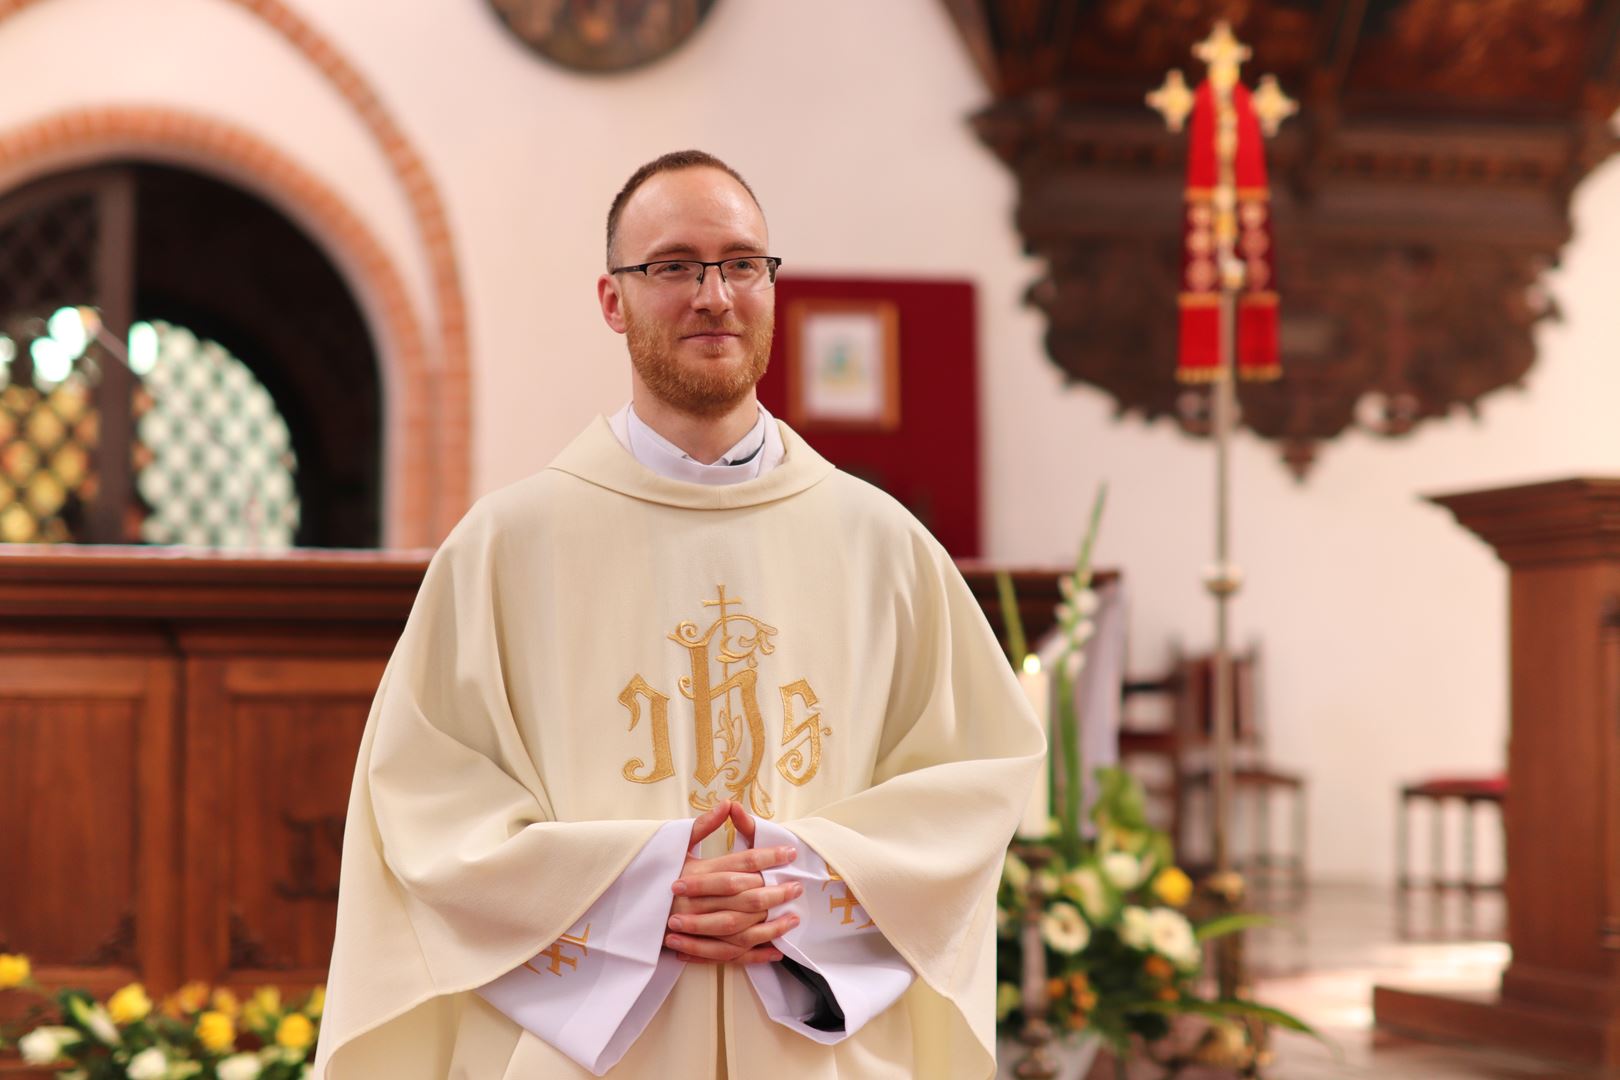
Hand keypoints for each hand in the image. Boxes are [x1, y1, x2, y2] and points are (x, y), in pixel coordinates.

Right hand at [666, 801, 800, 963]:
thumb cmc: (657, 875)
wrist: (630, 911)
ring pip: (742, 929)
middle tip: (797, 887)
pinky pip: (731, 954)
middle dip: (775, 892)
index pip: (740, 864)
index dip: (768, 857)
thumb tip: (728, 804)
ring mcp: (698, 928)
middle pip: (746, 898)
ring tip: (794, 918)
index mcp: (696, 874)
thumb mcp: (676, 848)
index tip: (790, 853)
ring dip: (771, 925)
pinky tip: (775, 950)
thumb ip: (703, 826)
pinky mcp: (697, 948)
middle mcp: (698, 902)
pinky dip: (754, 955)